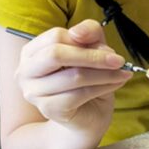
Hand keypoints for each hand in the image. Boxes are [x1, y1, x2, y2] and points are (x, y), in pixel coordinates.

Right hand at [15, 19, 131, 131]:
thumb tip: (78, 32)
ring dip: (105, 74)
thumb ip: (88, 33)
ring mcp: (34, 92)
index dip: (84, 39)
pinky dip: (103, 87)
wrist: (87, 116)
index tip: (108, 48)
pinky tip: (115, 84)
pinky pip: (80, 94)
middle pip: (57, 54)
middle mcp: (26, 71)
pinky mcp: (49, 109)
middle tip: (118, 60)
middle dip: (93, 56)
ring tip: (122, 73)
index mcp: (32, 51)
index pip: (55, 36)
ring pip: (73, 76)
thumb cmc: (88, 80)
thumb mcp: (92, 50)